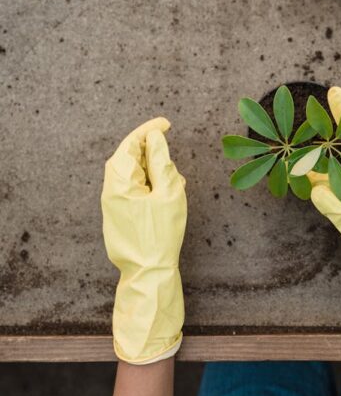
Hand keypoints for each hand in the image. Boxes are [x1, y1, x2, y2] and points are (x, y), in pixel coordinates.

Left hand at [101, 118, 186, 363]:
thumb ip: (162, 162)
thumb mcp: (169, 193)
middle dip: (153, 154)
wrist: (148, 272)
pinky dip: (150, 187)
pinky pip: (133, 191)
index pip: (132, 143)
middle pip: (130, 158)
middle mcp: (110, 188)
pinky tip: (166, 196)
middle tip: (173, 163)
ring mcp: (112, 203)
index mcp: (120, 180)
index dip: (150, 130)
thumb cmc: (161, 234)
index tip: (166, 124)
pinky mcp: (117, 215)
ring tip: (175, 184)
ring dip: (154, 173)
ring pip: (133, 175)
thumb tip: (155, 138)